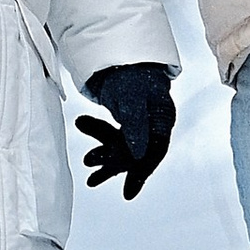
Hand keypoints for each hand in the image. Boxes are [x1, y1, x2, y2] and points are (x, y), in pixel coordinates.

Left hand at [77, 60, 176, 199]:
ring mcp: (142, 123)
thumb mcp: (131, 97)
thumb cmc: (132, 73)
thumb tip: (138, 155)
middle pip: (138, 152)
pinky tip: (86, 141)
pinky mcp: (128, 122)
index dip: (142, 172)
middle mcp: (155, 123)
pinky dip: (100, 139)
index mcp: (163, 116)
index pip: (156, 150)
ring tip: (86, 162)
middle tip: (92, 180)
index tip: (128, 192)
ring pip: (124, 147)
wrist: (124, 57)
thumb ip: (135, 124)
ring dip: (104, 155)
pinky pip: (114, 137)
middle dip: (114, 166)